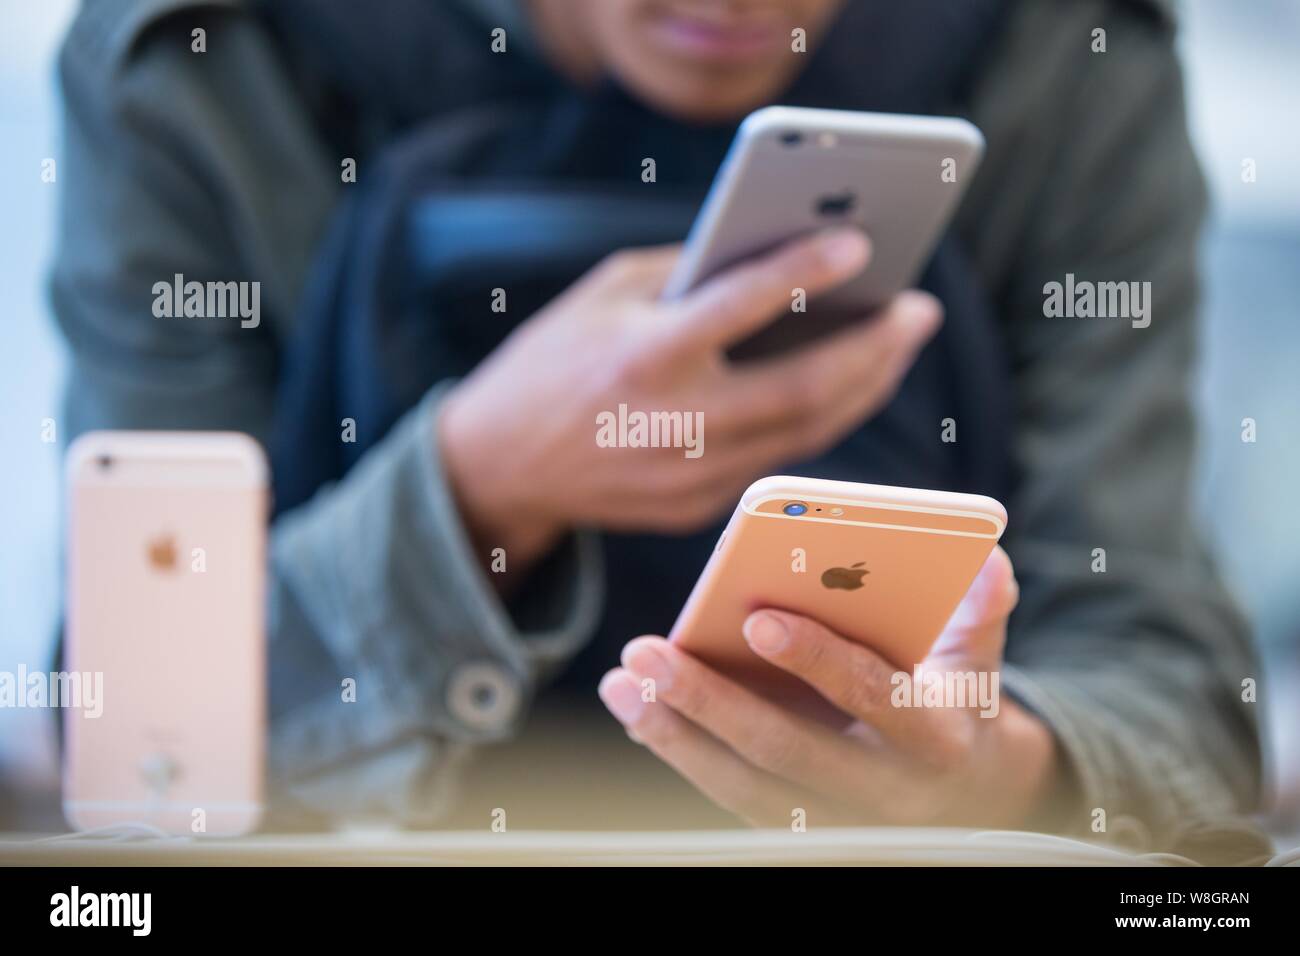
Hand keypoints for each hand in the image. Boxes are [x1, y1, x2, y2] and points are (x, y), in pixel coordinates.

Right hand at [439, 228, 941, 569]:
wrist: (500, 466)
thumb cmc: (552, 361)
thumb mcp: (604, 295)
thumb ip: (688, 274)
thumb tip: (779, 255)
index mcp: (643, 356)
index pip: (743, 305)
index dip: (809, 270)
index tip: (860, 242)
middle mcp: (674, 423)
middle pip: (805, 390)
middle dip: (877, 348)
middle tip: (920, 309)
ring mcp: (689, 477)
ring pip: (806, 433)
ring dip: (865, 387)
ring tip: (898, 344)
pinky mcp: (696, 508)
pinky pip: (778, 459)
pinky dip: (819, 419)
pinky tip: (846, 386)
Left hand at [599, 547, 1060, 827]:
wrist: (970, 798)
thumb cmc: (955, 703)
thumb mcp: (979, 661)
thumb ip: (980, 612)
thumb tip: (986, 560)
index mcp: (934, 736)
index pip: (873, 697)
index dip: (819, 660)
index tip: (758, 619)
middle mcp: (884, 790)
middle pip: (787, 751)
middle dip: (712, 702)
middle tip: (647, 653)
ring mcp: (838, 820)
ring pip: (745, 788)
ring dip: (676, 736)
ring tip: (624, 683)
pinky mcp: (799, 829)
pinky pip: (732, 799)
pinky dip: (684, 756)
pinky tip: (641, 713)